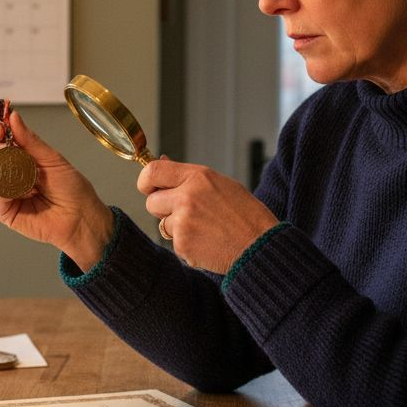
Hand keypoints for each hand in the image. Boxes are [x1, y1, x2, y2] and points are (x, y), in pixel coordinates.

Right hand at [0, 111, 114, 269]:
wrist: (81, 217)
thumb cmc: (72, 189)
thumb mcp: (52, 158)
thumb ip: (30, 140)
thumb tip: (12, 117)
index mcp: (19, 156)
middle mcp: (8, 172)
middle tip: (3, 147)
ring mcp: (4, 191)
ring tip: (15, 171)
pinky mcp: (4, 210)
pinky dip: (1, 187)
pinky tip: (16, 188)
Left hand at [138, 158, 277, 273]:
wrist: (260, 245)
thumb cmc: (245, 213)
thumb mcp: (220, 183)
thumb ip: (188, 176)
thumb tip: (161, 161)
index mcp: (197, 176)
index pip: (152, 171)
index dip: (146, 181)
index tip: (149, 187)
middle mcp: (187, 197)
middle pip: (152, 202)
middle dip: (163, 209)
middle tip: (186, 213)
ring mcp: (184, 222)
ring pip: (163, 225)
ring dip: (178, 228)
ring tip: (205, 228)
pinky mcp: (183, 245)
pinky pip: (174, 243)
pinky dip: (187, 244)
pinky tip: (208, 242)